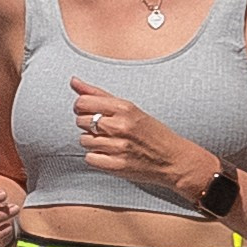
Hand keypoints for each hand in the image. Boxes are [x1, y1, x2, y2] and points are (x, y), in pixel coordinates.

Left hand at [69, 81, 212, 201]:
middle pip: (81, 121)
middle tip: (105, 129)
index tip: (89, 111)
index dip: (81, 107)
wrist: (173, 159)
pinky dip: (96, 157)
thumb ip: (99, 94)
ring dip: (93, 142)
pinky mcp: (117, 166)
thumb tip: (73, 81)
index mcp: (124, 108)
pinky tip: (109, 154)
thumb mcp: (129, 108)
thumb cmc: (150, 131)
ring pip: (84, 141)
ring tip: (110, 142)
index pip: (83, 102)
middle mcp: (120, 126)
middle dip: (88, 124)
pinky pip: (89, 158)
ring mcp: (118, 147)